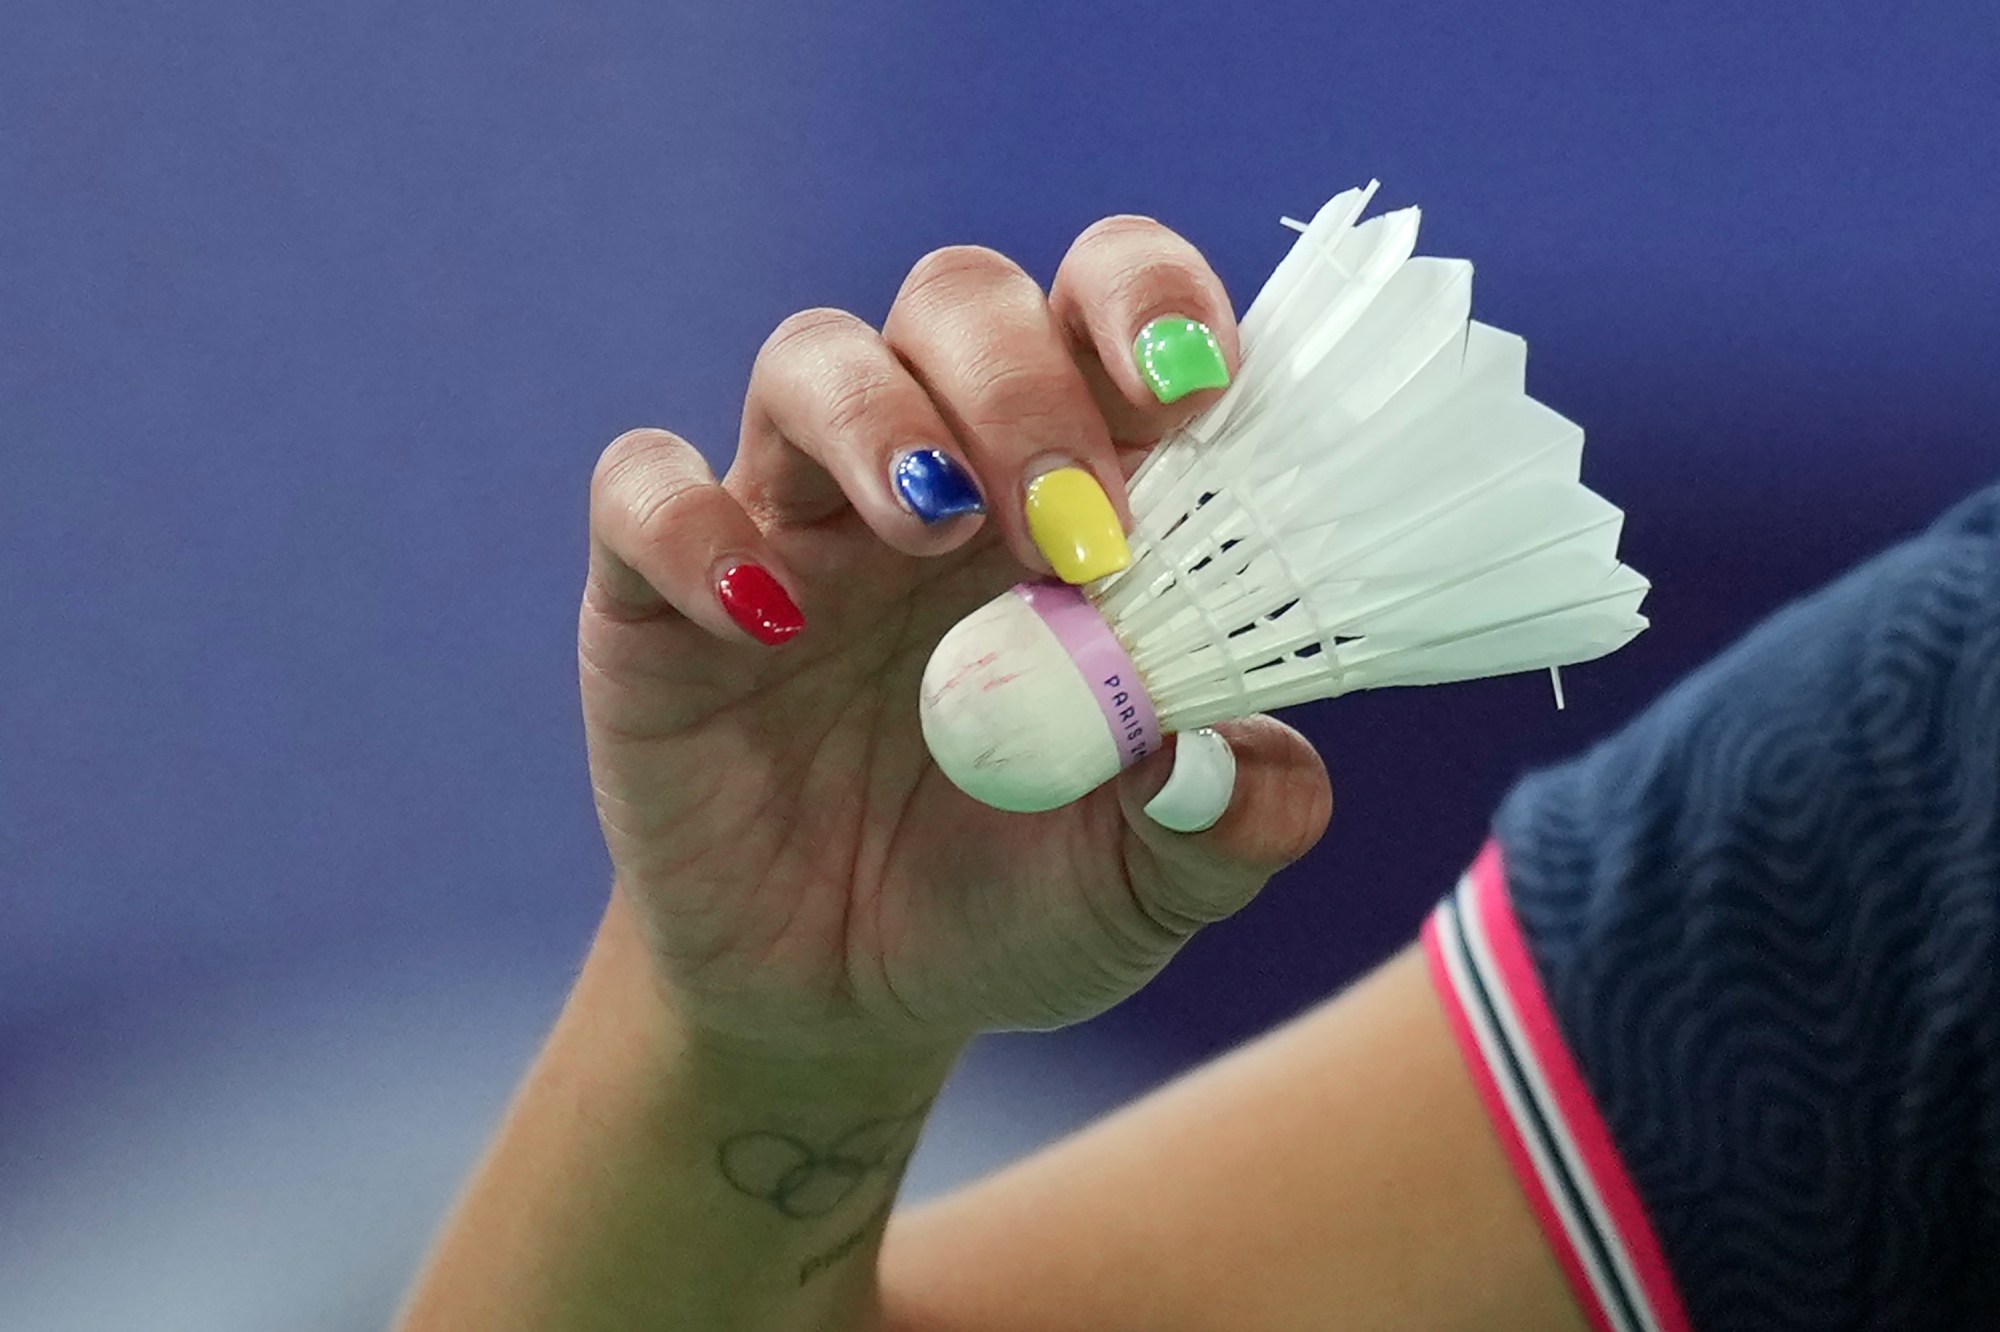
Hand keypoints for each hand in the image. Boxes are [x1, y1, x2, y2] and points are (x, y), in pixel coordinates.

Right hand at [580, 217, 1332, 1056]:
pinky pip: (640, 492)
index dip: (1152, 303)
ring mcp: (788, 523)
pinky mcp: (654, 596)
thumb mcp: (1145, 884)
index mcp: (1067, 497)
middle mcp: (930, 475)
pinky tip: (758, 621)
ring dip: (879, 417)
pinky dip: (689, 525)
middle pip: (960, 302)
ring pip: (811, 359)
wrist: (841, 1007)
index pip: (1105, 312)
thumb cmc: (1010, 905)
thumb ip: (1229, 820)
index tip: (1201, 389)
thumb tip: (1244, 766)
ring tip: (928, 526)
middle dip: (1025, 382)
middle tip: (1076, 526)